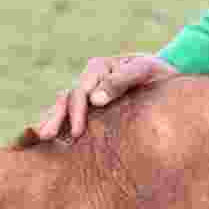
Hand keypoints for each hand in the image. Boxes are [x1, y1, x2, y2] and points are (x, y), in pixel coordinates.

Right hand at [33, 54, 178, 140]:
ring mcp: (87, 94)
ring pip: (63, 107)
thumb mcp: (145, 70)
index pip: (80, 91)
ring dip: (51, 122)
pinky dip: (58, 125)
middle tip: (44, 137)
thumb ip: (122, 80)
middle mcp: (88, 80)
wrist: (168, 79)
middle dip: (55, 118)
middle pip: (66, 99)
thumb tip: (94, 100)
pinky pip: (70, 116)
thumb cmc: (159, 74)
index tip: (76, 132)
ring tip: (40, 139)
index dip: (76, 112)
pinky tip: (47, 140)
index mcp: (98, 68)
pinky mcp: (92, 109)